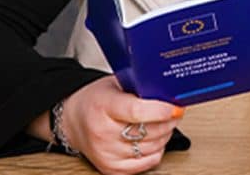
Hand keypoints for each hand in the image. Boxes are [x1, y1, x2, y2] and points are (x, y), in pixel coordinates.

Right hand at [61, 76, 183, 174]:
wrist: (73, 121)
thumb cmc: (96, 100)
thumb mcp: (115, 83)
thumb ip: (140, 85)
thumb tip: (170, 90)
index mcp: (103, 106)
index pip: (137, 111)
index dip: (162, 110)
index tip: (176, 107)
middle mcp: (103, 132)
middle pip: (149, 131)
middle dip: (169, 120)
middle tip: (173, 111)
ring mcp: (107, 153)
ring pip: (152, 147)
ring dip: (165, 135)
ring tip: (163, 123)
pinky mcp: (111, 169)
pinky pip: (147, 163)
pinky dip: (156, 151)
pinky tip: (153, 139)